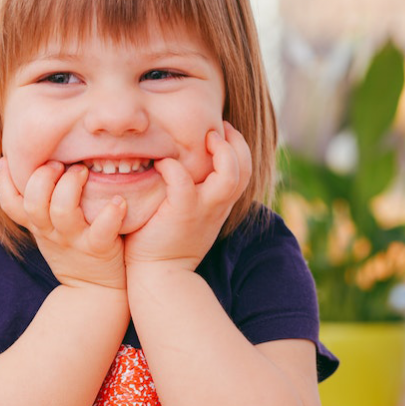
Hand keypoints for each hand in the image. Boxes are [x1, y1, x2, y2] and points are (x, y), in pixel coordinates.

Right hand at [0, 158, 127, 289]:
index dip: (3, 182)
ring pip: (62, 212)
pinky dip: (111, 214)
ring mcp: (74, 240)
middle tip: (59, 164)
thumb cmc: (74, 249)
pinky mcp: (98, 248)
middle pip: (33, 203)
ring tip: (84, 171)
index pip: (10, 204)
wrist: (95, 291)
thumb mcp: (48, 230)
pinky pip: (102, 231)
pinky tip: (118, 201)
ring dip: (71, 186)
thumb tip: (37, 164)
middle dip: (43, 177)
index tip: (7, 159)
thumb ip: (42, 203)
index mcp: (38, 224)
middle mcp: (51, 231)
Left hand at [123, 122, 252, 271]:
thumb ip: (194, 194)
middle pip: (245, 168)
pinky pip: (182, 180)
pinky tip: (161, 164)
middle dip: (236, 142)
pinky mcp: (181, 213)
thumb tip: (182, 167)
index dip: (238, 147)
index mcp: (220, 204)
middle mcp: (217, 206)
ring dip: (221, 151)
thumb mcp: (189, 216)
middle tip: (217, 129)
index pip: (243, 170)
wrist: (159, 276)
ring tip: (204, 138)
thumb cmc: (166, 244)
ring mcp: (202, 209)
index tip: (221, 132)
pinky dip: (173, 167)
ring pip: (229, 175)